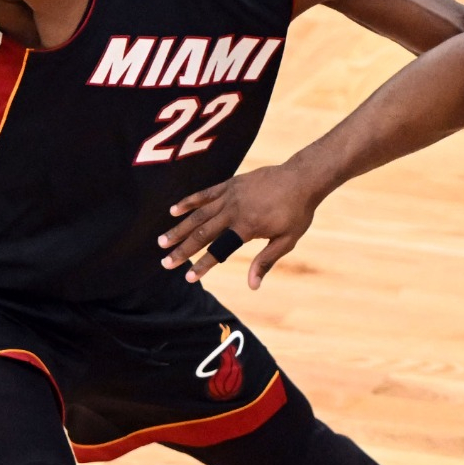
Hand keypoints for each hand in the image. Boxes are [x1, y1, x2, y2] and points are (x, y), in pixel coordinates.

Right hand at [159, 162, 323, 288]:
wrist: (302, 179)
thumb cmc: (297, 212)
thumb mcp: (286, 240)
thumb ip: (265, 261)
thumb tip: (252, 286)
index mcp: (246, 228)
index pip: (219, 251)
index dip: (203, 266)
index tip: (188, 278)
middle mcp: (233, 211)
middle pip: (202, 233)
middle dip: (182, 249)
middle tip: (165, 262)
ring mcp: (230, 196)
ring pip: (198, 214)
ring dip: (179, 228)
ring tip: (162, 240)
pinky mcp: (230, 184)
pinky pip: (205, 194)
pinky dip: (189, 202)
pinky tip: (174, 209)